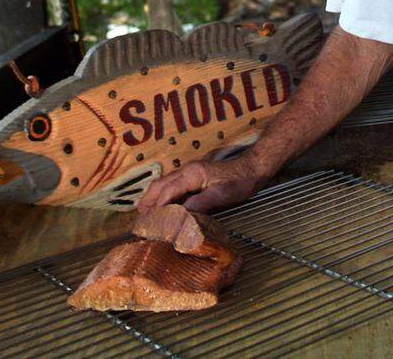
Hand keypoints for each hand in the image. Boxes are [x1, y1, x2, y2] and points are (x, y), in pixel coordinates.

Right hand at [136, 153, 268, 213]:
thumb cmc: (239, 182)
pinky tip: (163, 205)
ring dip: (153, 198)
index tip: (146, 224)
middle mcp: (186, 171)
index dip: (155, 209)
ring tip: (145, 214)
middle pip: (159, 185)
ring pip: (164, 184)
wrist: (254, 168)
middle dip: (147, 201)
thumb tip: (179, 216)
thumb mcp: (221, 195)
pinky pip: (172, 184)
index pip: (165, 193)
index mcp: (191, 175)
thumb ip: (199, 204)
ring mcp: (190, 171)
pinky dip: (163, 195)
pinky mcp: (195, 175)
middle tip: (138, 220)